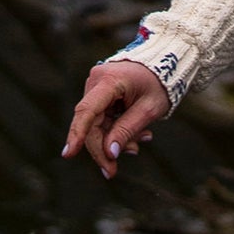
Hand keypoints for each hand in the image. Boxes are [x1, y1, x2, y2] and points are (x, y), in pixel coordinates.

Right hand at [62, 59, 171, 174]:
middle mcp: (96, 81)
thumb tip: (110, 153)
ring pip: (97, 124)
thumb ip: (127, 130)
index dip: (77, 134)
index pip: (88, 111)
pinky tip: (140, 133)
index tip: (68, 154)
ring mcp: (96, 87)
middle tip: (112, 171)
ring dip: (116, 139)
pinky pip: (103, 118)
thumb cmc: (159, 84)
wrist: (165, 62)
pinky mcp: (100, 94)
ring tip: (144, 139)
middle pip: (91, 124)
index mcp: (109, 81)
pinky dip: (118, 129)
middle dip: (103, 149)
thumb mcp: (149, 110)